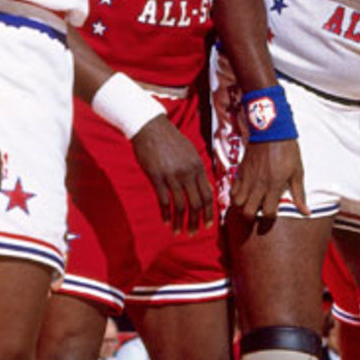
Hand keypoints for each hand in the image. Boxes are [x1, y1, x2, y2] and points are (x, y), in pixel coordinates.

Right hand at [131, 117, 213, 233]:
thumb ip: (196, 169)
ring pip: (180, 205)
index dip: (209, 212)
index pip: (208, 195)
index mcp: (198, 166)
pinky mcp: (156, 176)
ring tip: (177, 232)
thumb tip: (202, 187)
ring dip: (180, 222)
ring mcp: (172, 175)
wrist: (150, 126)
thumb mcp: (189, 152)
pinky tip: (165, 221)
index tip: (207, 225)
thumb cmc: (170, 139)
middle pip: (196, 203)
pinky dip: (165, 213)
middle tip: (192, 233)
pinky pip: (163, 200)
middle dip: (196, 221)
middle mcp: (188, 172)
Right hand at [231, 139, 307, 222]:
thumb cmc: (287, 151)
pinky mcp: (241, 171)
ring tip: (249, 205)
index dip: (270, 218)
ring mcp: (248, 178)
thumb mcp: (297, 172)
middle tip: (258, 213)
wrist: (271, 130)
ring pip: (237, 203)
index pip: (268, 212)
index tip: (273, 214)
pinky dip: (235, 196)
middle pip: (248, 212)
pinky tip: (243, 194)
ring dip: (242, 207)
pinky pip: (232, 189)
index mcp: (274, 186)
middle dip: (252, 217)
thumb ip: (299, 194)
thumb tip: (306, 212)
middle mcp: (259, 185)